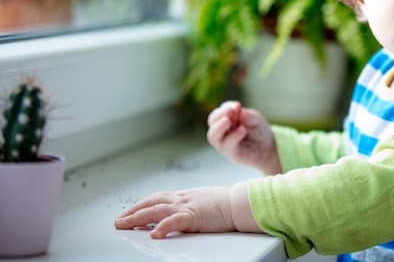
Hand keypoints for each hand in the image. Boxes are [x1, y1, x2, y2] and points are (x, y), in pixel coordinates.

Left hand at [114, 183, 260, 237]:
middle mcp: (181, 199)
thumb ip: (189, 205)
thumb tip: (180, 213)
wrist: (238, 201)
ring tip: (124, 225)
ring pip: (155, 210)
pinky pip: (174, 221)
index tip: (129, 211)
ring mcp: (186, 206)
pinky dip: (162, 227)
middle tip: (118, 220)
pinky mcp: (193, 216)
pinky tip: (153, 234)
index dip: (141, 205)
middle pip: (150, 203)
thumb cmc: (225, 203)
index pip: (156, 198)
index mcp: (184, 196)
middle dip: (132, 211)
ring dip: (137, 217)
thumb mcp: (202, 200)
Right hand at [207, 101, 281, 174]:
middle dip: (218, 115)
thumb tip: (240, 110)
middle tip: (229, 111)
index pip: (219, 112)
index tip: (237, 105)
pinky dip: (233, 137)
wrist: (267, 147)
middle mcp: (222, 130)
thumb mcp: (256, 119)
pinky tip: (242, 130)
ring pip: (213, 136)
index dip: (226, 107)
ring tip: (228, 120)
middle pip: (212, 121)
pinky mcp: (230, 153)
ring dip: (219, 127)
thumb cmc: (258, 130)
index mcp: (226, 119)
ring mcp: (224, 142)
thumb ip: (248, 116)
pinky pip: (226, 146)